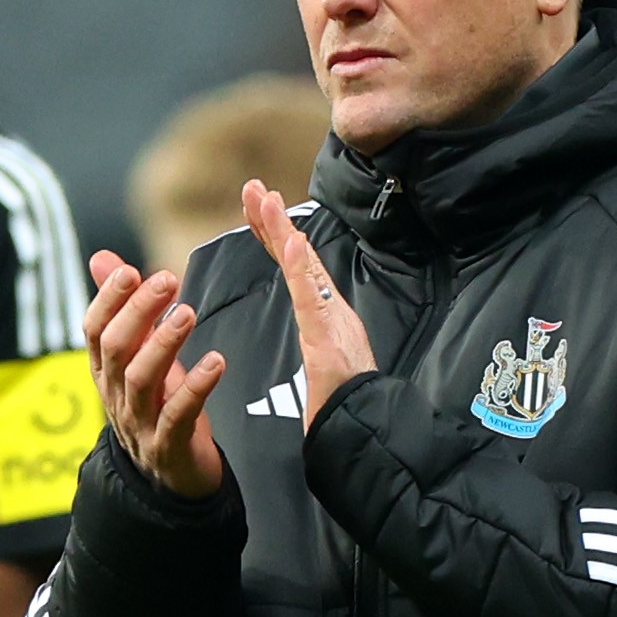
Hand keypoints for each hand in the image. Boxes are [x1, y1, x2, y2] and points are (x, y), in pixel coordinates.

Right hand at [83, 250, 226, 497]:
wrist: (172, 476)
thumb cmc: (158, 405)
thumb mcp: (139, 354)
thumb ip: (123, 307)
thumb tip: (101, 258)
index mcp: (107, 370)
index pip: (94, 330)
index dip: (108, 300)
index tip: (131, 271)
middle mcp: (116, 394)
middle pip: (116, 349)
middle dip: (138, 312)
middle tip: (166, 281)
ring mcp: (140, 422)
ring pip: (141, 379)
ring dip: (164, 343)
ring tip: (187, 314)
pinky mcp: (168, 445)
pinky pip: (177, 415)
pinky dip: (196, 387)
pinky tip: (215, 362)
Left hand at [243, 182, 374, 424]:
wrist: (363, 429)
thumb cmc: (344, 402)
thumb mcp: (321, 363)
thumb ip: (315, 340)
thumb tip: (309, 326)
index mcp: (320, 312)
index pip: (292, 265)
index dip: (275, 233)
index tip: (257, 202)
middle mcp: (327, 308)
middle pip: (296, 256)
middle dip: (273, 219)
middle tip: (253, 186)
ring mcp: (330, 320)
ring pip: (303, 268)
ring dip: (285, 231)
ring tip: (268, 199)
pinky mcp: (329, 338)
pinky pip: (314, 298)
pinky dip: (304, 268)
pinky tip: (295, 240)